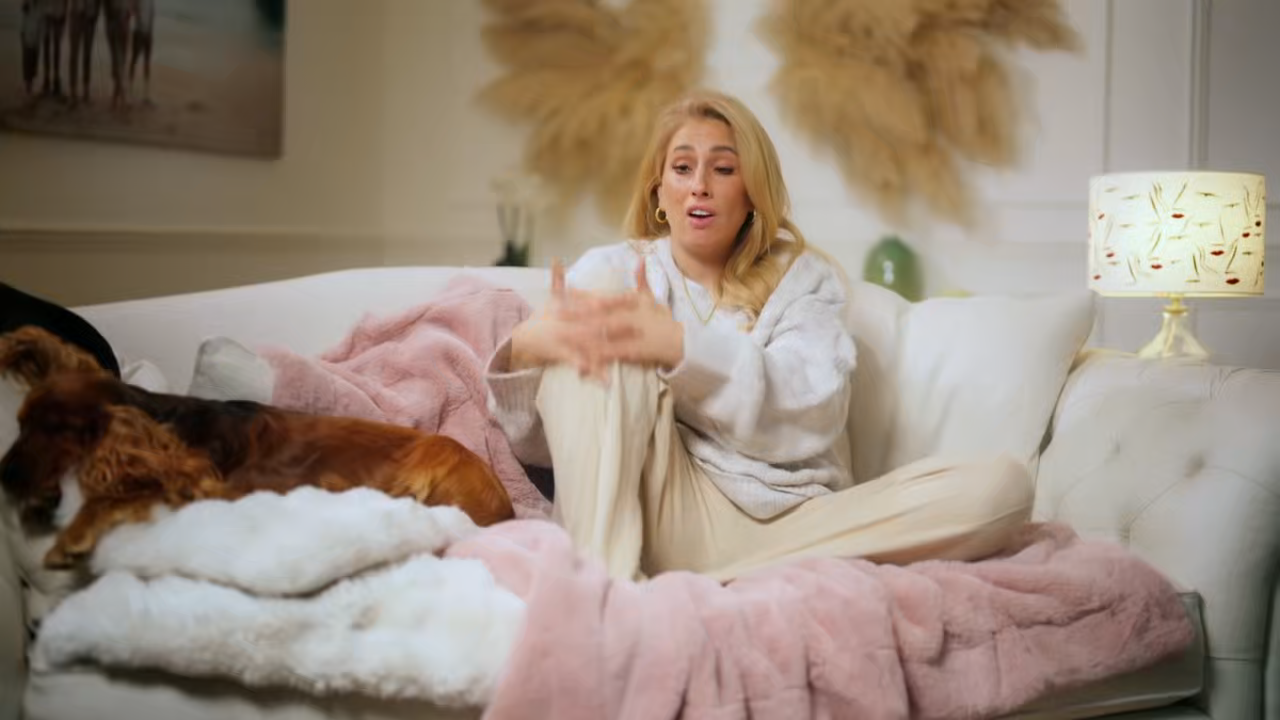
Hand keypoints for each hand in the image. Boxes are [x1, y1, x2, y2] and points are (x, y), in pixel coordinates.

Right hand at [508, 259, 626, 375]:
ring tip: (629, 355)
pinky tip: (607, 381)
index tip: (633, 297)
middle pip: (599, 323)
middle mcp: (571, 322)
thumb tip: (556, 260)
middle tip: (638, 326)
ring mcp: (567, 339)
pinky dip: (593, 373)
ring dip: (610, 350)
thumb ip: (557, 280)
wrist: (524, 337)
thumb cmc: (543, 317)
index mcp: (572, 308)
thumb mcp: (551, 298)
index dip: (615, 299)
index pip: (597, 301)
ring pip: (592, 345)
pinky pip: (580, 363)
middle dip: (619, 325)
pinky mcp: (563, 354)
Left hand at [570, 258, 683, 373]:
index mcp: (628, 302)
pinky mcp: (630, 350)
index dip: (582, 294)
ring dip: (578, 334)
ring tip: (560, 334)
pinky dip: (594, 355)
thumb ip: (641, 280)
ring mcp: (627, 333)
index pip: (601, 297)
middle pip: (594, 314)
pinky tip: (580, 357)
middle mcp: (625, 315)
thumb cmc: (662, 320)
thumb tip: (639, 259)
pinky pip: (609, 353)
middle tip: (553, 312)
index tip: (565, 291)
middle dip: (573, 313)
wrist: (679, 341)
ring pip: (598, 333)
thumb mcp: (652, 298)